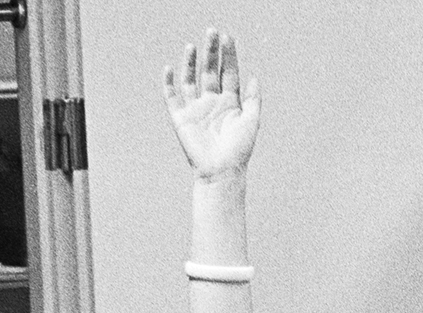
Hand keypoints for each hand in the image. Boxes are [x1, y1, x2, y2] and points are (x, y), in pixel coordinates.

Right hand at [163, 29, 260, 180]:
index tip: (228, 38)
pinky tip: (169, 68)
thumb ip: (253, 99)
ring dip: (191, 62)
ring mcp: (196, 108)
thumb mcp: (252, 121)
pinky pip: (172, 96)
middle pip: (210, 70)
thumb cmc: (239, 149)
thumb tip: (254, 77)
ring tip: (193, 45)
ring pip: (191, 79)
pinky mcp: (180, 118)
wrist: (221, 171)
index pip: (228, 73)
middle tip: (212, 32)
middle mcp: (212, 102)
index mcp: (230, 102)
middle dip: (211, 52)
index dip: (229, 56)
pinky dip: (169, 82)